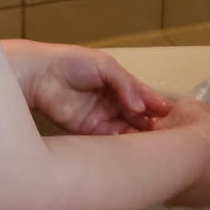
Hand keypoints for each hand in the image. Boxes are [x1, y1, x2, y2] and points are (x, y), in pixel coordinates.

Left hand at [0, 41, 170, 135]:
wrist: (40, 75)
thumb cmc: (71, 63)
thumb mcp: (104, 65)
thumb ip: (125, 83)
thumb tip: (140, 105)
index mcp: (117, 83)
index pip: (141, 96)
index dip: (155, 105)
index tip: (170, 115)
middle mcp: (111, 102)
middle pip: (136, 116)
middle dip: (150, 124)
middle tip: (166, 134)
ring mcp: (100, 117)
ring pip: (125, 129)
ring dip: (137, 135)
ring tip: (152, 142)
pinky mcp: (87, 130)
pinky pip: (108, 139)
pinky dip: (120, 142)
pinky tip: (130, 146)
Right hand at [160, 96, 209, 208]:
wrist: (177, 157)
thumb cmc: (197, 133)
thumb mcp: (199, 110)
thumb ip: (200, 114)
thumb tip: (192, 112)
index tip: (199, 133)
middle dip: (198, 159)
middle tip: (181, 142)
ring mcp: (200, 201)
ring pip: (190, 182)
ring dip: (181, 169)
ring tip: (166, 150)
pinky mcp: (176, 205)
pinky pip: (172, 186)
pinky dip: (166, 175)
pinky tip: (157, 161)